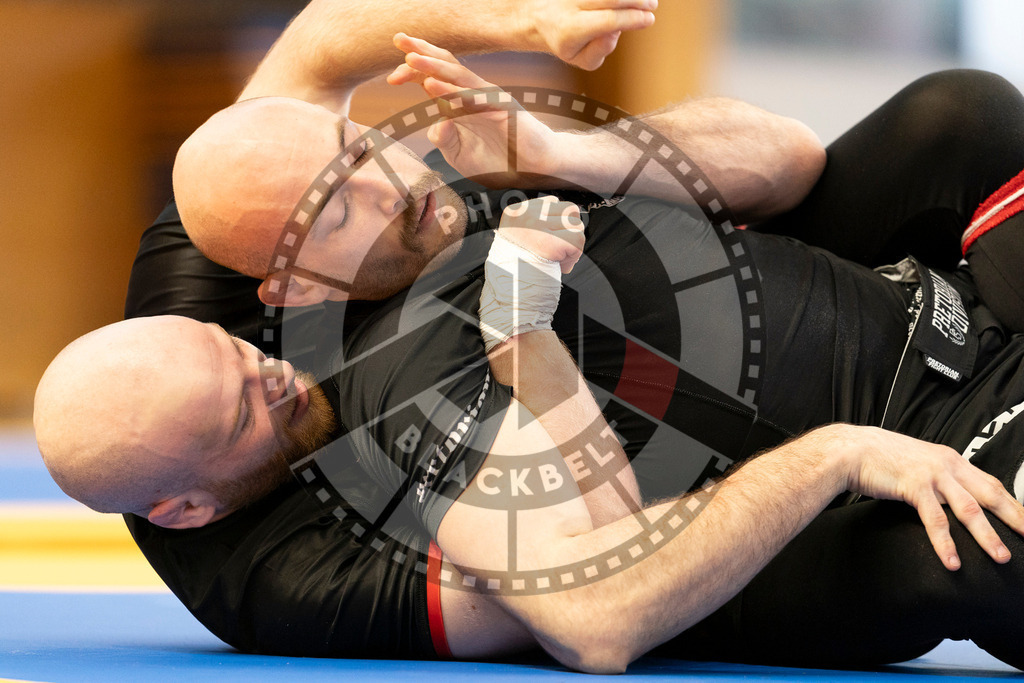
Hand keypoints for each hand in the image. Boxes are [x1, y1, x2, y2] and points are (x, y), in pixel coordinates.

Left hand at [388, 34, 561, 187]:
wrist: (535, 170)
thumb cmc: (500, 161)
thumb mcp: (460, 155)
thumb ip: (444, 140)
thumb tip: (434, 125)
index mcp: (460, 103)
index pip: (434, 77)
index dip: (412, 72)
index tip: (392, 77)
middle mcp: (474, 94)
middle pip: (445, 65)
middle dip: (420, 51)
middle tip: (398, 38)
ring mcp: (489, 98)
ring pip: (458, 76)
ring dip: (433, 66)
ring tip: (411, 58)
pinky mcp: (502, 108)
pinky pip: (474, 98)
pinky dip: (453, 91)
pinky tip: (434, 86)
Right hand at [479, 197, 583, 350]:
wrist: (511, 301)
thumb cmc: (517, 274)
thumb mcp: (519, 237)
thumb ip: (535, 220)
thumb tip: (555, 203)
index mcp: (515, 212)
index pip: (552, 203)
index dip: (557, 227)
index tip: (546, 246)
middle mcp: (524, 216)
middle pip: (569, 210)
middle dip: (569, 234)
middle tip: (556, 255)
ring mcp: (536, 228)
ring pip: (577, 226)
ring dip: (572, 247)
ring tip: (557, 262)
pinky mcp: (550, 244)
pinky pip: (578, 242)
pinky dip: (574, 258)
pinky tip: (561, 268)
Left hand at [520, 0, 657, 69]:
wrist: (537, 19)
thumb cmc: (564, 41)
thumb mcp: (579, 58)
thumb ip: (600, 51)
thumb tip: (615, 32)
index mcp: (571, 29)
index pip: (609, 20)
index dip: (633, 19)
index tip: (649, 20)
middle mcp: (571, 5)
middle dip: (637, 0)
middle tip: (653, 6)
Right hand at [829, 424, 1023, 570]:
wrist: (851, 450)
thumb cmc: (879, 458)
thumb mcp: (917, 462)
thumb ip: (937, 478)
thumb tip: (948, 498)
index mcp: (950, 459)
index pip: (991, 483)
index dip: (1011, 504)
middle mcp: (947, 465)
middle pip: (990, 494)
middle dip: (1014, 518)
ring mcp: (932, 475)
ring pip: (969, 510)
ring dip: (987, 536)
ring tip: (1001, 556)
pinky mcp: (914, 486)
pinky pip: (935, 519)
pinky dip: (945, 543)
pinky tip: (953, 560)